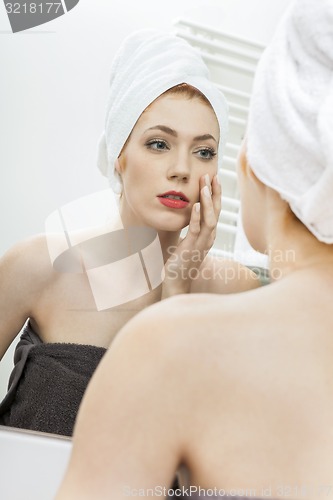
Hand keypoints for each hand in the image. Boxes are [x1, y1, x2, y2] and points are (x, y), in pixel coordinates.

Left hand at [162, 173, 220, 297]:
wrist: (177, 281)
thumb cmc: (181, 260)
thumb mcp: (188, 240)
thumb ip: (192, 228)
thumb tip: (190, 213)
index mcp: (209, 234)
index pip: (216, 210)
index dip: (216, 194)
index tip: (214, 178)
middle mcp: (209, 238)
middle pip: (216, 211)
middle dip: (215, 193)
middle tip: (212, 175)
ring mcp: (202, 243)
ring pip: (210, 219)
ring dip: (207, 202)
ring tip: (205, 186)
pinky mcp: (191, 248)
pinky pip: (196, 230)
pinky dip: (196, 217)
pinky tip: (194, 205)